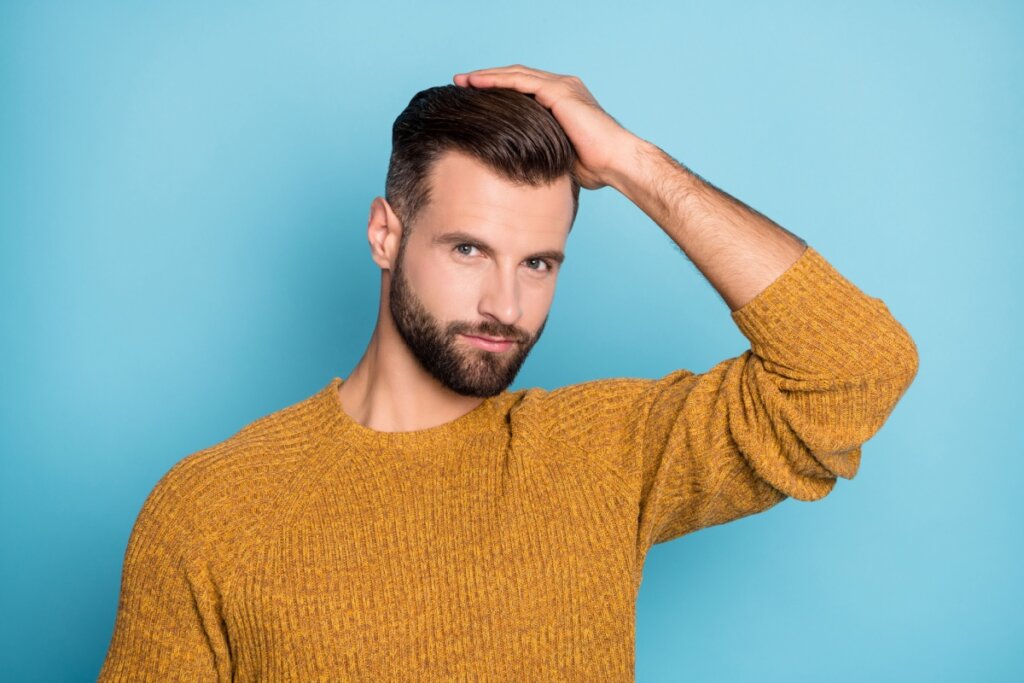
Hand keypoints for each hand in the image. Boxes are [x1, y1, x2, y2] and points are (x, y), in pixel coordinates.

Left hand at [453, 65, 637, 189]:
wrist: (616, 162)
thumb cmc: (594, 166)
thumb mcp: (557, 155)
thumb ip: (540, 150)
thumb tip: (518, 166)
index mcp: (561, 101)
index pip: (523, 90)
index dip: (498, 92)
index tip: (474, 99)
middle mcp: (561, 87)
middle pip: (516, 77)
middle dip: (487, 80)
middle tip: (460, 83)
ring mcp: (561, 86)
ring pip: (515, 75)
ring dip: (486, 77)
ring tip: (462, 81)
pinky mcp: (559, 91)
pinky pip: (521, 82)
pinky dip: (497, 80)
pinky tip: (478, 83)